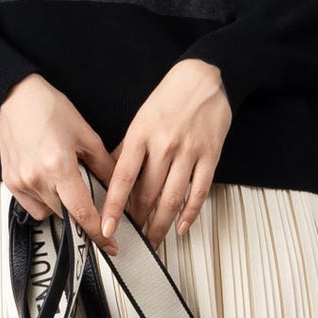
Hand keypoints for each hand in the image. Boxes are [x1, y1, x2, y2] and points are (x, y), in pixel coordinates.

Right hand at [0, 73, 111, 233]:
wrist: (15, 97)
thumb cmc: (48, 109)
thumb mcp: (86, 134)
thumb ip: (104, 166)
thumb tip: (119, 189)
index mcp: (59, 166)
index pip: (82, 211)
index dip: (98, 233)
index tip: (110, 245)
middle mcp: (37, 179)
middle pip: (67, 214)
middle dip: (81, 210)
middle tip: (88, 192)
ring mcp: (21, 183)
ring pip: (50, 212)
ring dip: (63, 204)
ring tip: (64, 178)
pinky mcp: (10, 183)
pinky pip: (33, 207)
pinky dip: (45, 201)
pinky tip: (48, 180)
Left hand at [100, 58, 231, 247]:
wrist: (206, 78)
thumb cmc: (170, 98)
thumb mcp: (140, 120)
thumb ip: (127, 149)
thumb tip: (109, 177)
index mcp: (141, 135)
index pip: (123, 178)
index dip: (114, 206)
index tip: (107, 227)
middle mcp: (164, 145)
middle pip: (147, 193)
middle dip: (138, 221)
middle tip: (132, 238)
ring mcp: (189, 151)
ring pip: (172, 197)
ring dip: (161, 224)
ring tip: (154, 240)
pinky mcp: (210, 156)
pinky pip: (199, 191)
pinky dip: (190, 213)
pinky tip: (181, 227)